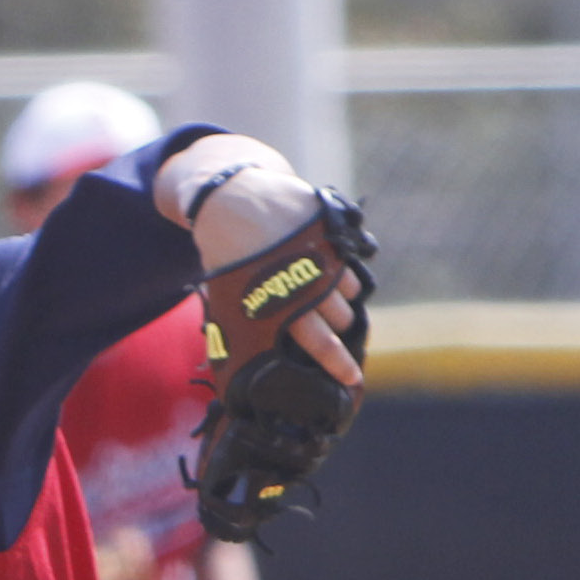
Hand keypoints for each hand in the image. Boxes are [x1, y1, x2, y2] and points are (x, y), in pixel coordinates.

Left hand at [190, 167, 364, 389]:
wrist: (231, 200)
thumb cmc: (226, 256)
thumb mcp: (228, 298)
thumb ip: (242, 330)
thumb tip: (237, 373)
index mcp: (283, 305)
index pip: (321, 343)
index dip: (339, 364)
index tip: (353, 379)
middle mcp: (310, 282)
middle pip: (341, 319)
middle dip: (340, 328)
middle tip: (335, 330)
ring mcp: (324, 256)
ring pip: (348, 292)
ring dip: (341, 300)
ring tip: (324, 297)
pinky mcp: (333, 235)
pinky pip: (347, 263)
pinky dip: (341, 272)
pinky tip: (327, 272)